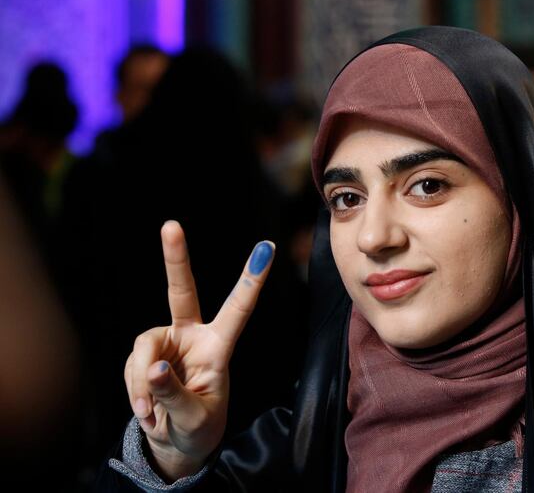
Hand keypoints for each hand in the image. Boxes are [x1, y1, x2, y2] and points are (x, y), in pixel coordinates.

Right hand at [124, 221, 274, 480]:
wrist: (175, 442)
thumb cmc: (198, 428)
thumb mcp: (195, 419)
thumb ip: (174, 395)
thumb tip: (153, 367)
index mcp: (219, 346)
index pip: (238, 309)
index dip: (251, 279)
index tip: (267, 247)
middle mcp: (192, 336)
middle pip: (182, 292)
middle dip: (175, 259)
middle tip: (171, 225)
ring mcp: (166, 343)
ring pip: (143, 346)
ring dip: (142, 382)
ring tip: (152, 413)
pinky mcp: (144, 356)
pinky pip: (132, 368)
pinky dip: (134, 392)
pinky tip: (147, 412)